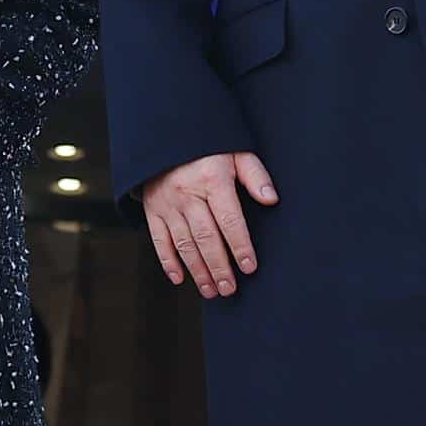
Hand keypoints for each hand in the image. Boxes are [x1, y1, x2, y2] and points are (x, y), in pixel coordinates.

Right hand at [140, 152, 277, 298]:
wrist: (167, 134)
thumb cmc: (207, 146)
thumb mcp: (236, 151)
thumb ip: (255, 176)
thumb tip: (271, 200)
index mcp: (212, 180)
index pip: (230, 220)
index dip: (240, 246)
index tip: (250, 267)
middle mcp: (188, 194)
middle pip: (206, 237)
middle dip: (219, 267)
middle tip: (230, 289)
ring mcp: (167, 204)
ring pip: (184, 244)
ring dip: (198, 270)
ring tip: (211, 291)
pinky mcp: (153, 210)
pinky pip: (159, 240)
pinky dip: (168, 262)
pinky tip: (180, 278)